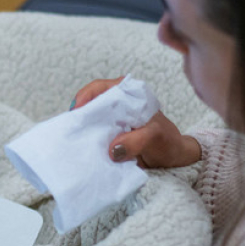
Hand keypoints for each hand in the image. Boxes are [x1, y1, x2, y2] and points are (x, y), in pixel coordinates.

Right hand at [71, 77, 201, 168]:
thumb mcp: (155, 138)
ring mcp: (113, 120)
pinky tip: (83, 149)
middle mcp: (118, 104)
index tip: (77, 111)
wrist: (174, 158)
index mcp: (129, 95)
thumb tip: (112, 150)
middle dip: (79, 115)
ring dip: (82, 129)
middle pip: (90, 103)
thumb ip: (136, 141)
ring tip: (73, 139)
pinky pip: (95, 135)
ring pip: (90, 120)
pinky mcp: (110, 135)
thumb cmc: (167, 141)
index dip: (86, 96)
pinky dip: (88, 141)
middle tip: (70, 129)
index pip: (100, 88)